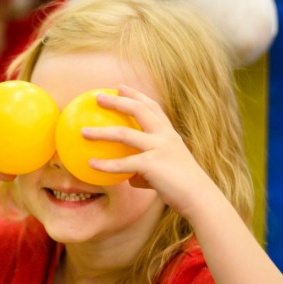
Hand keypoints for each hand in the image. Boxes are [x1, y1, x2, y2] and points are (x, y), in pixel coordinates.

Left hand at [79, 85, 216, 217]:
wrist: (198, 197)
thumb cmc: (181, 185)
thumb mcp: (164, 168)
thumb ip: (146, 167)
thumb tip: (128, 176)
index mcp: (169, 133)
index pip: (152, 107)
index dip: (136, 94)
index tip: (121, 86)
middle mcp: (164, 136)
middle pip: (138, 110)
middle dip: (117, 101)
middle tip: (98, 96)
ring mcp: (158, 148)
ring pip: (124, 134)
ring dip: (101, 132)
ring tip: (83, 132)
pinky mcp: (152, 164)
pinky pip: (123, 163)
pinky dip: (106, 165)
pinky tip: (91, 165)